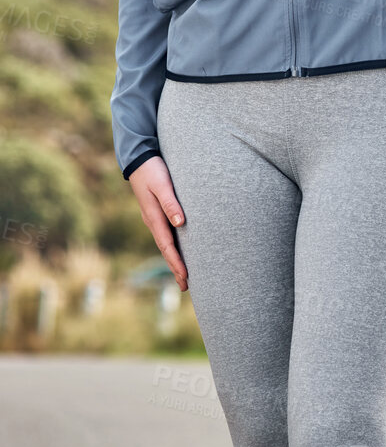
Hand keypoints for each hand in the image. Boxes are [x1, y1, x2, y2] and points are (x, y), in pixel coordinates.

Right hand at [129, 156, 187, 290]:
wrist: (138, 159)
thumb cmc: (153, 170)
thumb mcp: (162, 184)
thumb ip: (171, 203)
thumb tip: (180, 223)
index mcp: (154, 218)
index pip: (167, 246)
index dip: (177, 262)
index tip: (186, 277)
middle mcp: (153, 222)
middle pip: (166, 250)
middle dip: (175, 268)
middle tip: (185, 287)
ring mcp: (154, 218)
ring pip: (165, 244)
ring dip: (174, 260)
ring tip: (183, 276)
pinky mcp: (157, 213)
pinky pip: (166, 235)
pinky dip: (172, 247)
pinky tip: (179, 251)